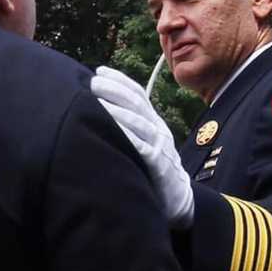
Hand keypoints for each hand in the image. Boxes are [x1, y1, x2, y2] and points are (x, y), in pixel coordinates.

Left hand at [91, 66, 193, 227]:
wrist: (178, 199)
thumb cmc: (153, 171)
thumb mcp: (146, 144)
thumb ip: (131, 129)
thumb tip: (102, 112)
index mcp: (154, 122)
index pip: (138, 94)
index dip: (120, 80)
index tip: (100, 71)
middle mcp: (157, 130)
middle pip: (136, 103)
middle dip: (114, 89)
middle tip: (94, 82)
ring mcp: (159, 146)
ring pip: (137, 122)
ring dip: (116, 110)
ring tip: (96, 101)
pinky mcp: (157, 164)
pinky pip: (140, 147)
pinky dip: (126, 136)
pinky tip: (111, 130)